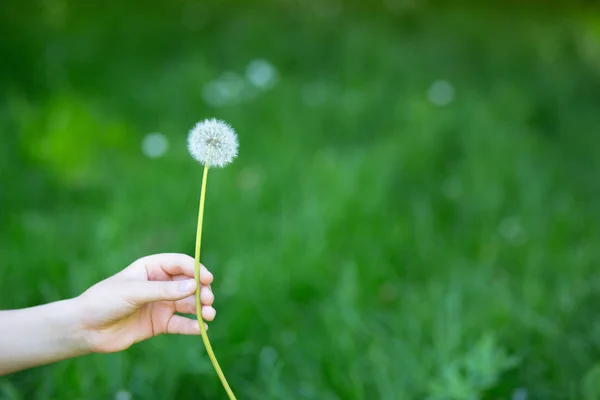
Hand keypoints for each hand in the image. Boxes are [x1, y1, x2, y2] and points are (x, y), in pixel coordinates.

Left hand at [76, 253, 215, 353]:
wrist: (85, 329)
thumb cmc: (105, 301)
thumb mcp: (134, 292)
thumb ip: (164, 290)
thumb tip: (194, 286)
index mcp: (152, 268)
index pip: (180, 264)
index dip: (196, 269)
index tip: (207, 279)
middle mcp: (159, 284)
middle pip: (189, 284)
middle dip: (201, 291)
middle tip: (208, 300)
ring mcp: (160, 304)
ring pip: (188, 304)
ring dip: (201, 309)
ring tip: (210, 315)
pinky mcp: (159, 324)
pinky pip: (180, 324)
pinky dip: (192, 326)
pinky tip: (201, 329)